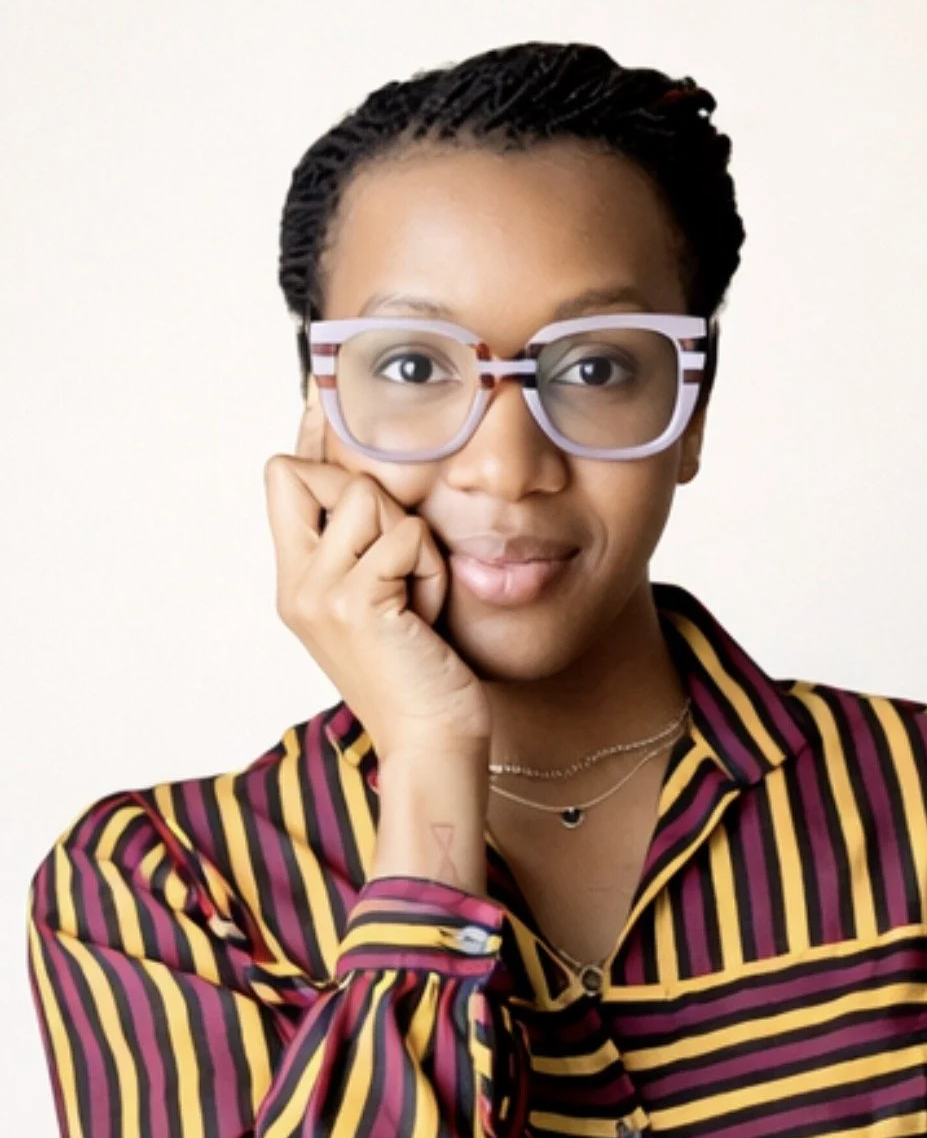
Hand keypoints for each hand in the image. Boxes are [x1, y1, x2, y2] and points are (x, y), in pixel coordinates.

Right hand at [264, 380, 491, 761]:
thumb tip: (374, 474)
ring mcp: (319, 594)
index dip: (311, 435)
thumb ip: (367, 546)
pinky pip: (406, 537)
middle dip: (373, 502)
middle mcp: (296, 584)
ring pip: (367, 499)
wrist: (433, 742)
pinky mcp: (356, 603)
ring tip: (417, 597)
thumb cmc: (424, 673)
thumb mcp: (387, 599)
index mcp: (297, 580)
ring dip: (412, 542)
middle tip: (401, 568)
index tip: (329, 395)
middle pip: (312, 470)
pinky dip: (431, 571)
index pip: (283, 476)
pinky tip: (427, 617)